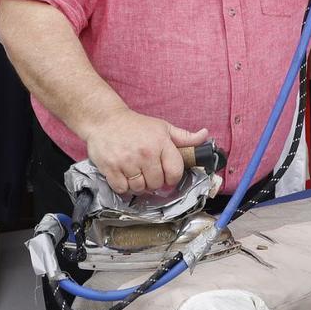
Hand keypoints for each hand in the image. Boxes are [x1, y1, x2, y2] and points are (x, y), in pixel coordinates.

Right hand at [82, 109, 208, 194]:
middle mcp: (145, 153)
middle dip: (154, 182)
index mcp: (161, 143)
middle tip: (148, 172)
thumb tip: (205, 135)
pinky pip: (122, 189)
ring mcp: (127, 161)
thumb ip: (185, 136)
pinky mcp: (111, 168)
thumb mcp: (163, 127)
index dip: (172, 178)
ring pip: (139, 188)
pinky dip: (123, 186)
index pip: (175, 172)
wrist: (105, 120)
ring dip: (138, 185)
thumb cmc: (136, 125)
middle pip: (156, 184)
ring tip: (135, 173)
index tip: (167, 176)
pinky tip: (124, 175)